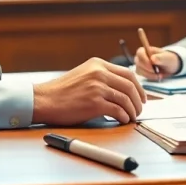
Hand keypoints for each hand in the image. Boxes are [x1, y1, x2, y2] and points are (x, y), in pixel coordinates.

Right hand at [32, 58, 146, 124]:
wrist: (44, 100)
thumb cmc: (62, 91)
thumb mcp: (83, 75)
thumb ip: (101, 77)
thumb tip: (122, 89)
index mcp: (98, 64)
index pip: (128, 74)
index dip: (139, 87)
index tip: (141, 97)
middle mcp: (99, 73)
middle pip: (130, 86)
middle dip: (139, 100)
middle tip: (139, 109)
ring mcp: (97, 87)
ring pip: (126, 99)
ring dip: (132, 110)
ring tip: (132, 117)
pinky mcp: (94, 103)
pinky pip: (117, 110)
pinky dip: (123, 116)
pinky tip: (122, 120)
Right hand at [134, 46, 180, 80]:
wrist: (170, 66)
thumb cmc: (168, 59)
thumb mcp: (167, 58)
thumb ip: (160, 58)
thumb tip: (152, 58)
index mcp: (146, 49)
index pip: (140, 53)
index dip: (144, 60)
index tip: (152, 66)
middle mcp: (141, 56)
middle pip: (138, 63)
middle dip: (147, 69)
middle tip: (157, 72)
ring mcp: (140, 64)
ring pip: (139, 70)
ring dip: (149, 74)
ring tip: (159, 75)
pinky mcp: (141, 71)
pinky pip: (142, 75)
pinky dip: (150, 77)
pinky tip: (157, 76)